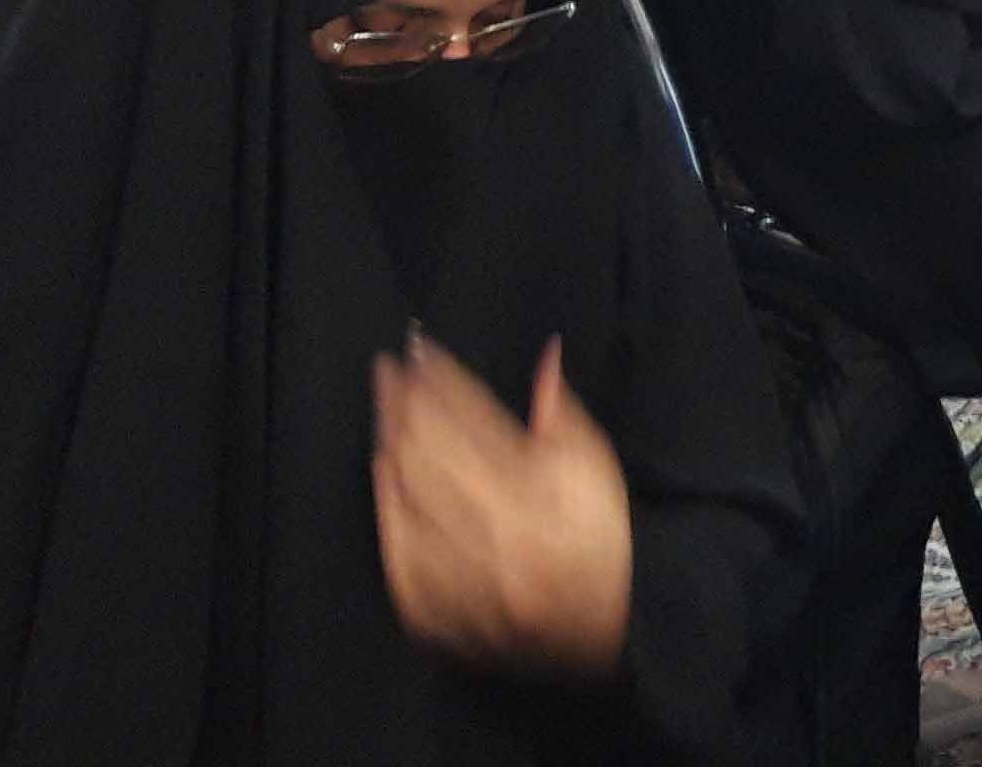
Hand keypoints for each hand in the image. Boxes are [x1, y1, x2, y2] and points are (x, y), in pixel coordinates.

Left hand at [372, 334, 632, 679]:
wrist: (600, 631)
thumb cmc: (600, 541)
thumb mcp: (594, 466)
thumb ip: (561, 410)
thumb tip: (547, 353)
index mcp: (526, 493)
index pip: (469, 419)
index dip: (441, 379)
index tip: (421, 349)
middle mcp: (482, 531)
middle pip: (428, 449)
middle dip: (405, 402)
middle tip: (387, 367)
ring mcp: (449, 571)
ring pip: (406, 491)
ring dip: (390, 440)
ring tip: (383, 404)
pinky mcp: (427, 603)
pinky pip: (396, 544)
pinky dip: (386, 499)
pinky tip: (381, 465)